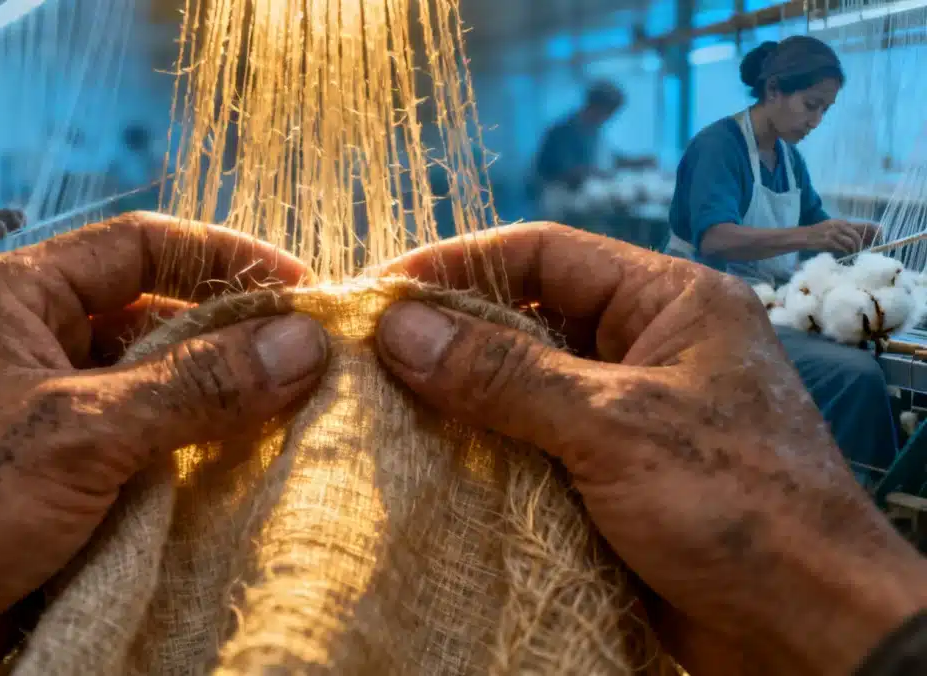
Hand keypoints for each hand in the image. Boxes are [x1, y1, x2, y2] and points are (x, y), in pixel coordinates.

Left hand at [0, 212, 327, 674]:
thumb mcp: (81, 432)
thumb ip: (196, 386)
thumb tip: (304, 344)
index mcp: (15, 297)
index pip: (138, 245)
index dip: (222, 257)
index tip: (299, 286)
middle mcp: (32, 343)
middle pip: (154, 316)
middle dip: (231, 337)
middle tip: (312, 359)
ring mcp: (48, 413)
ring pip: (155, 386)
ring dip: (218, 401)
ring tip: (298, 413)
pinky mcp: (61, 476)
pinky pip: (144, 446)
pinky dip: (194, 454)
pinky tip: (248, 468)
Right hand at [373, 223, 926, 674]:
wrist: (805, 632)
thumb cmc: (737, 507)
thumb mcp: (615, 426)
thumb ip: (505, 375)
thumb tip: (401, 328)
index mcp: (668, 302)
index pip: (545, 253)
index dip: (459, 263)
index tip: (384, 289)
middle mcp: (644, 347)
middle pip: (525, 317)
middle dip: (449, 335)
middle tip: (368, 353)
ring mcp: (623, 416)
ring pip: (519, 386)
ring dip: (457, 398)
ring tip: (381, 404)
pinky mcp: (606, 477)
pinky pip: (527, 446)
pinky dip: (480, 451)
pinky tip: (427, 460)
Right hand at [807, 218, 880, 254]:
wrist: (800, 237)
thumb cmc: (816, 236)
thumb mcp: (832, 230)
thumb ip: (845, 234)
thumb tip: (862, 243)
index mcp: (842, 222)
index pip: (865, 225)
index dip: (875, 232)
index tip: (881, 240)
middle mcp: (839, 225)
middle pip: (859, 234)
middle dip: (864, 245)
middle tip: (866, 253)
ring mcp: (834, 232)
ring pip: (853, 241)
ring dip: (855, 251)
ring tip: (854, 257)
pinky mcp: (828, 241)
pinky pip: (843, 247)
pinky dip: (846, 253)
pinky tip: (845, 257)